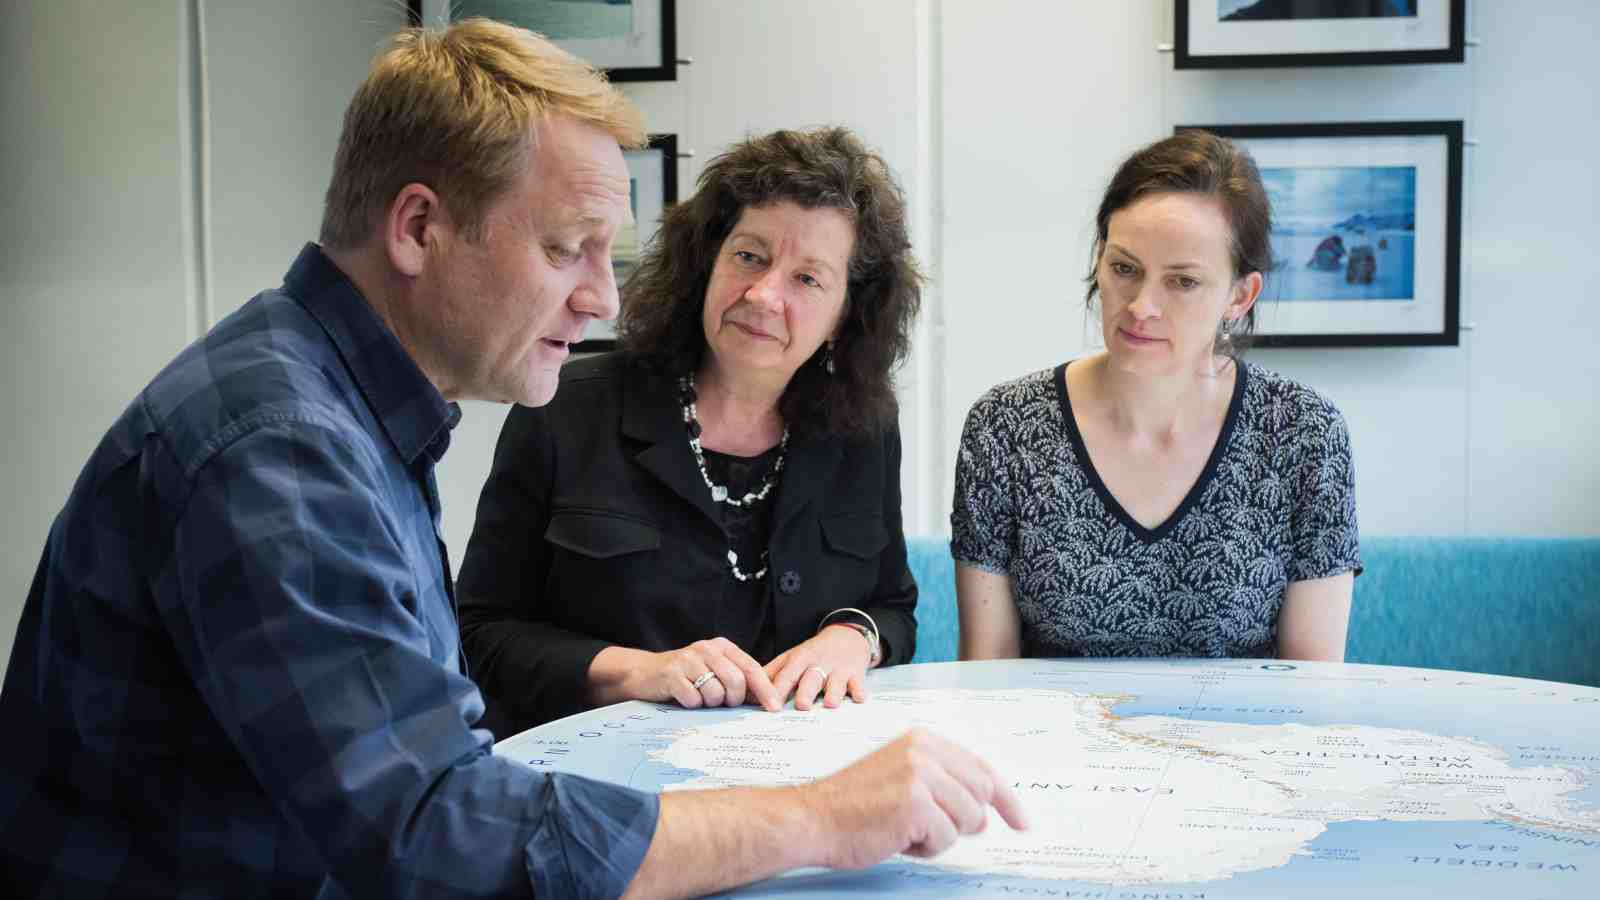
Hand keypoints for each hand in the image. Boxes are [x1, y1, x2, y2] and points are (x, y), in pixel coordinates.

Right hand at [620, 638, 782, 711]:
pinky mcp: (671, 674)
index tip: (774, 708)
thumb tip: (768, 700)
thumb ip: (738, 680)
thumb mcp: (715, 670)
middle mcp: (707, 649)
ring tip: (699, 696)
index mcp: (722, 647)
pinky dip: (692, 704)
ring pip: (715, 693)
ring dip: (709, 703)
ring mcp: (688, 660)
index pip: (752, 668)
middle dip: (732, 700)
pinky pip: (694, 700)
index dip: (765, 690)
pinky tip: (684, 697)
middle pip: (736, 681)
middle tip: (721, 702)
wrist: (646, 673)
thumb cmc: (687, 676)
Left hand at [764, 625, 873, 710]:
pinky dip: (859, 691)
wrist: (846, 637)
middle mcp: (818, 664)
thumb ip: (771, 674)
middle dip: (806, 691)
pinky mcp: (856, 674)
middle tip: (801, 705)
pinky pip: (858, 683)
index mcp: (799, 660)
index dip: (778, 690)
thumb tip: (748, 693)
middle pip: (811, 678)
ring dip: (833, 692)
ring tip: (831, 704)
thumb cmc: (813, 654)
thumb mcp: (791, 658)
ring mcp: (838, 669)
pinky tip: (859, 698)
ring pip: (835, 681)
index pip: (786, 675)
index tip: (770, 707)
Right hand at [801, 728, 1028, 867]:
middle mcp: (924, 751)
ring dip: (942, 836)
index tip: (1022, 821)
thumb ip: (944, 788)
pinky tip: (898, 838)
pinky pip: (946, 839)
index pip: (982, 768)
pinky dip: (926, 849)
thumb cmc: (852, 805)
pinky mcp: (915, 804)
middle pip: (982, 794)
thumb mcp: (901, 780)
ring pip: (968, 820)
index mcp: (922, 741)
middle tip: (932, 831)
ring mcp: (920, 776)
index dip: (1007, 799)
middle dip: (966, 821)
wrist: (812, 818)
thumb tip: (986, 817)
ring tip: (907, 830)